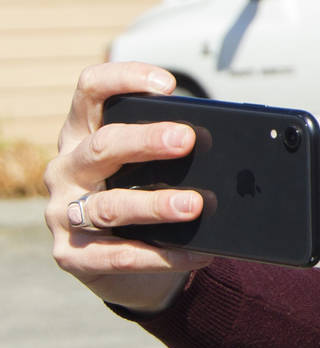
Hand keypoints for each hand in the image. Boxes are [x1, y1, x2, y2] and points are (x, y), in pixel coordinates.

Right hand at [46, 62, 211, 312]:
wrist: (126, 269)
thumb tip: (229, 151)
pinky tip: (198, 252)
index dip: (123, 79)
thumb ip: (172, 153)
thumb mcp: (149, 169)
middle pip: (102, 146)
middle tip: (187, 139)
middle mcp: (66, 169)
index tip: (167, 84)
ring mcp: (62, 214)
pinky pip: (121, 255)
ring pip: (109, 206)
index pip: (90, 91)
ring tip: (195, 204)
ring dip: (155, 204)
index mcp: (83, 134)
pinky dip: (164, 255)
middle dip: (145, 141)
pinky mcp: (72, 256)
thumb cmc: (142, 200)